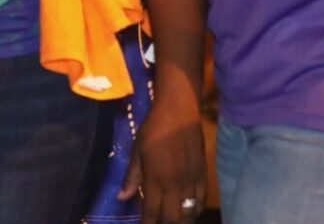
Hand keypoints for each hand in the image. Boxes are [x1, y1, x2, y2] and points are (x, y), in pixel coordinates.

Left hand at [119, 98, 205, 222]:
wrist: (179, 111)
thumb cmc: (154, 128)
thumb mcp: (137, 151)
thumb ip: (132, 177)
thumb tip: (121, 197)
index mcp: (155, 180)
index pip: (151, 214)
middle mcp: (174, 186)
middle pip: (172, 219)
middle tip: (158, 221)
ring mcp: (190, 181)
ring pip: (189, 214)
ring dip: (181, 220)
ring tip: (173, 218)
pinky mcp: (202, 174)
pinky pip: (201, 200)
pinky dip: (195, 209)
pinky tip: (190, 210)